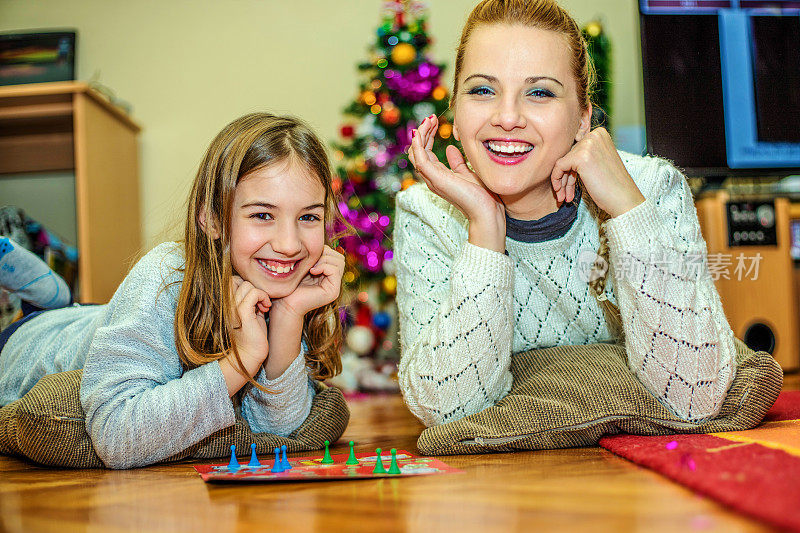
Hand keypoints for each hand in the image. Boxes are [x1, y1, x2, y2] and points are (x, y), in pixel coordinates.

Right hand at [229, 275, 270, 368]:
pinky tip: (266, 308)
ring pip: (246, 284)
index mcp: (225, 303)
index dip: (245, 284)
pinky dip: (263, 296)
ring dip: (260, 292)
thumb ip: (249, 298)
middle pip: (237, 279)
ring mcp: (232, 309)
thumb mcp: (250, 312)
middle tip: (260, 301)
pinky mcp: (243, 314)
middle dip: (252, 286)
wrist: (249, 355)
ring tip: (263, 306)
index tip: (255, 298)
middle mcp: (225, 304)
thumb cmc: (252, 334)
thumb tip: (257, 285)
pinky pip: (253, 293)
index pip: (231, 279)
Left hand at [271, 245, 344, 319]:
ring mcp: (335, 287)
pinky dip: (323, 266)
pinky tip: (312, 271)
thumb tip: (322, 244)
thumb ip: (314, 257)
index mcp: (328, 275)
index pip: (334, 255)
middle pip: (339, 257)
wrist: (285, 303)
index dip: (323, 250)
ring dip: (323, 260)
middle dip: (325, 254)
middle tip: (311, 261)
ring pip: (339, 261)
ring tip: (311, 267)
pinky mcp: (333, 291)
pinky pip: (334, 269)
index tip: (309, 256)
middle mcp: (334, 281)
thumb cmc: (290, 285)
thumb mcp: (304, 266)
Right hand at [408, 114, 505, 251]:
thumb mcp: (468, 173)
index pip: (426, 153)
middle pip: (418, 151)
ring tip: (429, 119)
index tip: (435, 121)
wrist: (486, 211)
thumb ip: (458, 162)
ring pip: (416, 153)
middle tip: (431, 117)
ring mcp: (432, 179)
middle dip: (423, 132)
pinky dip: (418, 143)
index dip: (428, 136)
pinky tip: (422, 131)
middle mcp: (432, 177)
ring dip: (421, 134)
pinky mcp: (436, 179)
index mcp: (439, 176)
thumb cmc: (481, 196)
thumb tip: (450, 149)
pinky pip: (420, 158)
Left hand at [550, 127, 645, 217]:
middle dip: (565, 176)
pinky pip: (558, 167)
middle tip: (564, 193)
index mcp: (600, 134)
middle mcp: (594, 135)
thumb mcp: (598, 162)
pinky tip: (561, 193)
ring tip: (562, 196)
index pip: (575, 149)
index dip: (570, 168)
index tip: (569, 183)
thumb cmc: (612, 185)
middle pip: (568, 155)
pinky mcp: (580, 157)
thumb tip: (562, 158)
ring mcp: (587, 145)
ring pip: (562, 162)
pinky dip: (556, 180)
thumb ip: (583, 155)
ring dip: (561, 181)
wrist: (623, 198)